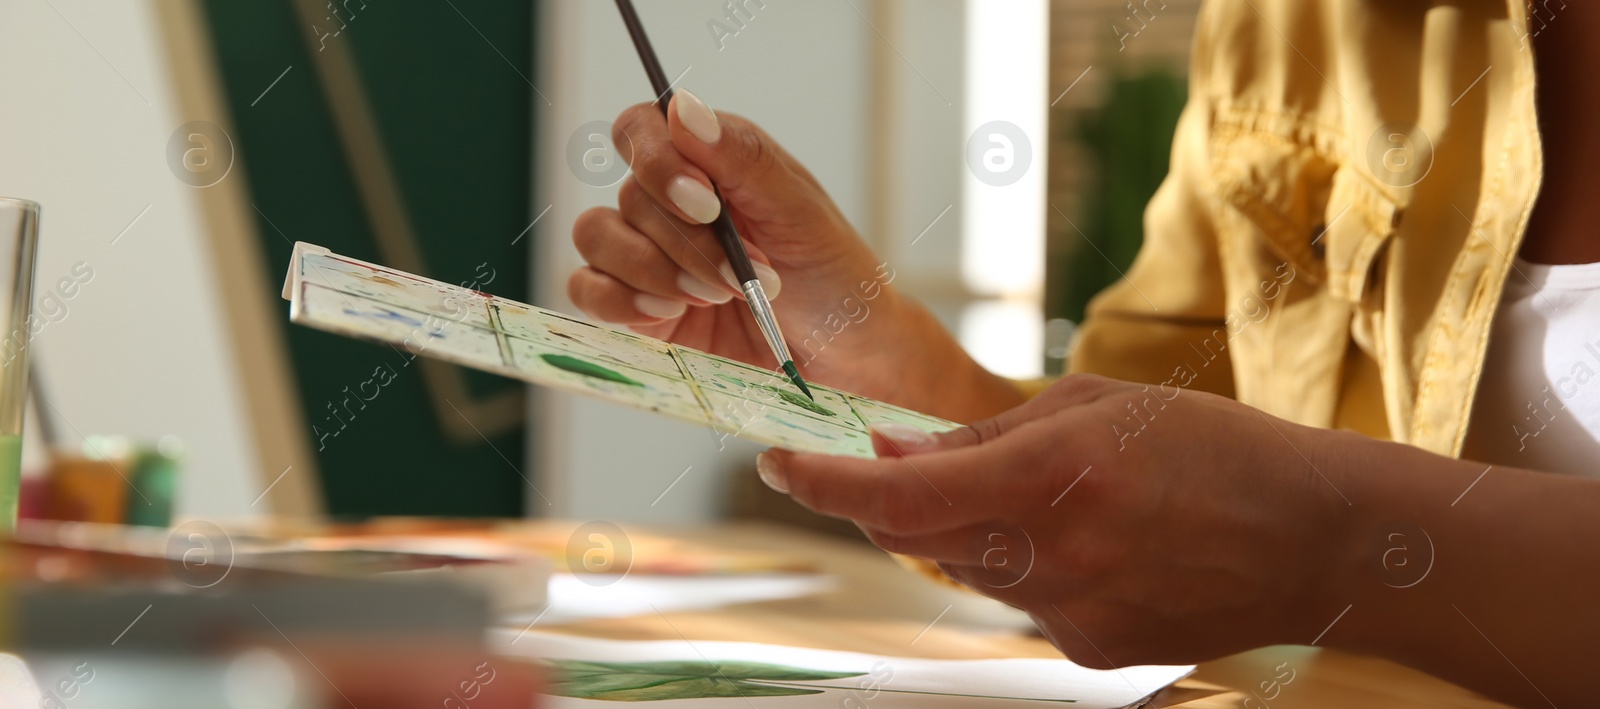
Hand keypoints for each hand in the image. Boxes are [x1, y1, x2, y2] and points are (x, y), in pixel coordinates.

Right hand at [567, 91, 1015, 416]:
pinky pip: (586, 288)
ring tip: (715, 296)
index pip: (642, 130)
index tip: (705, 203)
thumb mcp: (800, 213)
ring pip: (598, 236)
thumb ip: (742, 158)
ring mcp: (647, 255)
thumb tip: (682, 107)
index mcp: (708, 163)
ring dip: (654, 268)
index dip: (658, 161)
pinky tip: (669, 311)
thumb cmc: (831, 276)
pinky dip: (619, 298)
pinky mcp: (635, 308)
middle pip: (629, 194)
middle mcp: (669, 204)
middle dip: (686, 240)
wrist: (843, 356)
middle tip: (739, 275)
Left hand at [756, 374, 1354, 666]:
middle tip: (908, 457)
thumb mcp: (1092, 405)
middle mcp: (1050, 555)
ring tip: (1049, 494)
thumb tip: (892, 452)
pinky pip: (1021, 601)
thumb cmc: (1212, 447)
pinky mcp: (1091, 650)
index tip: (777, 465)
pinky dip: (1024, 566)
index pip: (897, 497)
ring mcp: (1070, 614)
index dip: (822, 484)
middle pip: (918, 536)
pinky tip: (1092, 542)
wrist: (1316, 539)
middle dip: (896, 495)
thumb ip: (981, 435)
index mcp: (1049, 477)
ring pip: (968, 569)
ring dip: (969, 529)